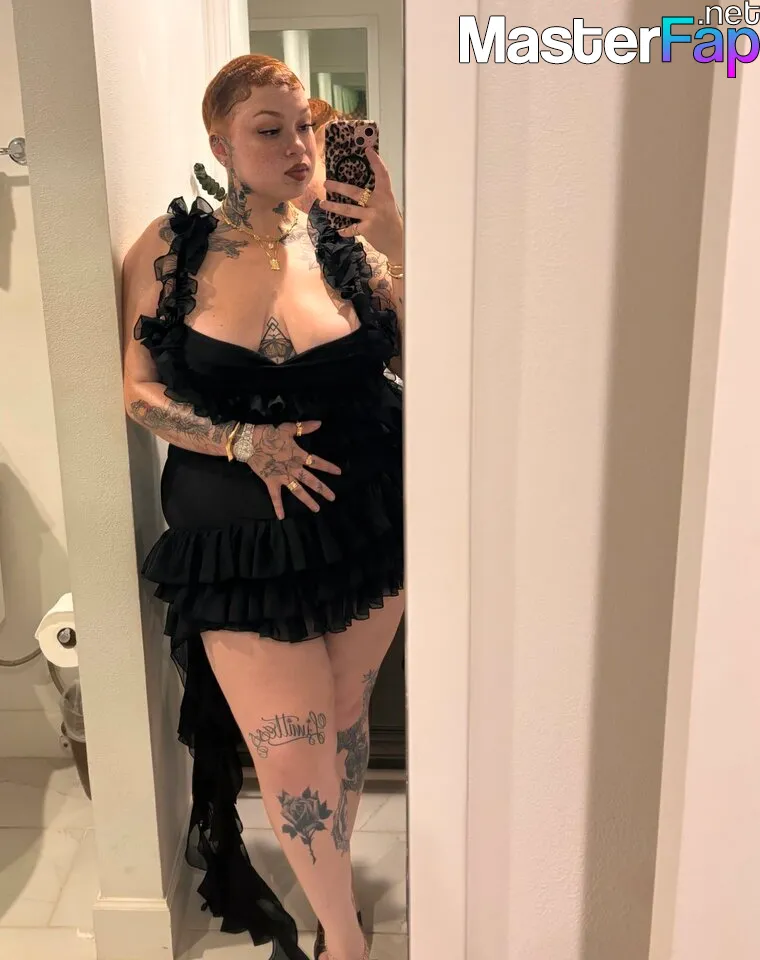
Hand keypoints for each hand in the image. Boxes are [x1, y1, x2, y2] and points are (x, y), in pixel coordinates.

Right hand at [245, 422, 340, 519]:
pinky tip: (281, 517)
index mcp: (298, 455)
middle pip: (310, 480)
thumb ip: (304, 427)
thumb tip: (319, 423)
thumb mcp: (287, 428)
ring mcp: (282, 477)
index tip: (339, 473)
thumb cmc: (269, 435)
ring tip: (317, 509)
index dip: (328, 467)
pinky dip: (278, 506)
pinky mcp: (271, 482)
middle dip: (322, 489)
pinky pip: (275, 496)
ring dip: (307, 500)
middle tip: (333, 498)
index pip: (316, 462)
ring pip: (297, 491)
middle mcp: (293, 468)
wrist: (250, 442)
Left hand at [321, 147, 402, 261]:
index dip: (376, 162)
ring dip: (334, 207)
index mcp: (385, 195)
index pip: (382, 175)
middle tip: (326, 183)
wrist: (398, 241)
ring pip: (349, 210)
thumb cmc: (391, 221)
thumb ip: (377, 196)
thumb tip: (359, 187)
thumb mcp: (387, 205)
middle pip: (355, 192)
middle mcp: (378, 204)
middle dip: (339, 187)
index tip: (368, 150)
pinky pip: (352, 228)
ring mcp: (372, 217)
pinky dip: (345, 230)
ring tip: (322, 204)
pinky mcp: (367, 229)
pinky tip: (339, 230)